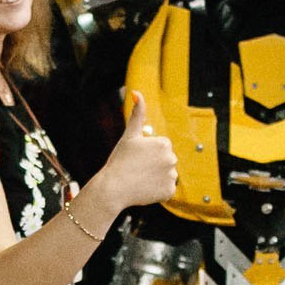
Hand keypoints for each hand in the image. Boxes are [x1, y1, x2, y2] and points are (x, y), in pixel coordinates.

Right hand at [94, 90, 177, 210]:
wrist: (113, 189)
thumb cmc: (119, 160)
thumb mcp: (129, 135)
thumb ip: (137, 114)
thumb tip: (136, 92)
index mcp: (164, 143)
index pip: (161, 147)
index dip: (147, 153)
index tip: (136, 158)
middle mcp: (172, 159)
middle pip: (165, 160)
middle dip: (153, 164)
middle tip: (136, 169)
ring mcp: (171, 176)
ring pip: (166, 174)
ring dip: (155, 177)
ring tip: (139, 179)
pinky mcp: (169, 192)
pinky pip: (166, 189)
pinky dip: (157, 190)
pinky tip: (144, 188)